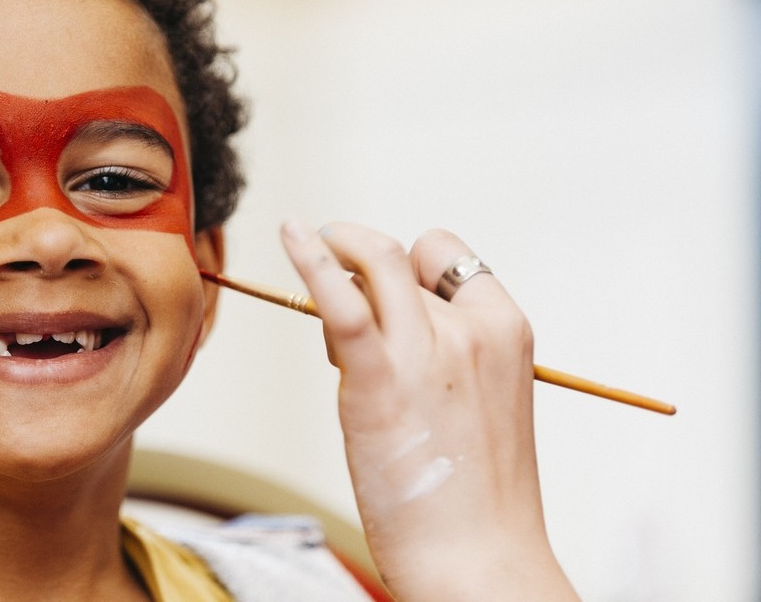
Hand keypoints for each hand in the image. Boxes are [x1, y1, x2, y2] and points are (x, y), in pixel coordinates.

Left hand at [280, 221, 578, 601]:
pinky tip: (291, 235)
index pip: (444, 252)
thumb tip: (379, 315)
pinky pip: (342, 302)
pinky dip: (311, 259)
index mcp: (506, 329)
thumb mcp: (480, 399)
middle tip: (339, 299)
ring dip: (334, 277)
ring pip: (367, 270)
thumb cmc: (473, 494)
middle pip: (396, 262)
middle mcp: (471, 328)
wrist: (479, 561)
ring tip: (330, 330)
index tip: (385, 291)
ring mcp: (427, 351)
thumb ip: (443, 350)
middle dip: (361, 274)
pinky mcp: (379, 381)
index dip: (406, 264)